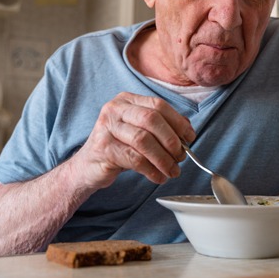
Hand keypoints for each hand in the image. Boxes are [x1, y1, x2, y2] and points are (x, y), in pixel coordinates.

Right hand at [72, 92, 195, 187]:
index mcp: (127, 100)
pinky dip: (151, 170)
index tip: (189, 138)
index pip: (158, 105)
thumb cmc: (119, 148)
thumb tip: (188, 131)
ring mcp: (106, 127)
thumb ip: (163, 127)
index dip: (177, 122)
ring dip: (163, 158)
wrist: (88, 167)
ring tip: (172, 171)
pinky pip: (134, 159)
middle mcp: (115, 109)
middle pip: (151, 119)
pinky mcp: (103, 148)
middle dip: (171, 140)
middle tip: (181, 156)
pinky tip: (158, 177)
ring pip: (143, 140)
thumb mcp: (141, 132)